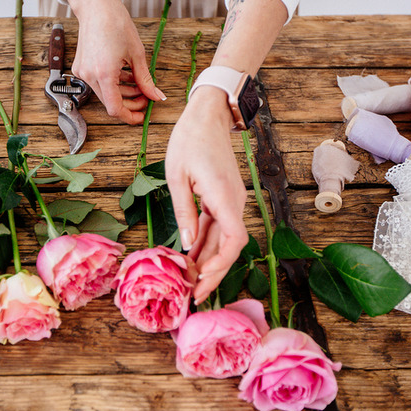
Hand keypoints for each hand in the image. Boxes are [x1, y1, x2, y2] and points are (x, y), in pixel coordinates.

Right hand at [63, 0, 165, 123]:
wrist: (96, 6)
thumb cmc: (115, 23)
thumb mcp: (137, 54)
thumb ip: (145, 80)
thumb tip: (156, 96)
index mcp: (104, 74)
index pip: (115, 109)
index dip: (130, 116)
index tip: (141, 116)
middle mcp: (89, 76)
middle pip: (111, 102)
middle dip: (130, 103)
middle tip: (146, 98)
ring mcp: (83, 72)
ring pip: (106, 93)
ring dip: (123, 93)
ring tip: (140, 84)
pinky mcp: (81, 67)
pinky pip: (100, 83)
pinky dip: (114, 83)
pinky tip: (126, 76)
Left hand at [165, 86, 249, 303]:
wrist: (207, 115)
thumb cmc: (189, 140)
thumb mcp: (176, 176)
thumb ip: (184, 212)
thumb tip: (186, 245)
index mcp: (223, 195)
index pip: (234, 240)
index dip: (221, 264)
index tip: (203, 279)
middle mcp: (233, 201)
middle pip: (230, 246)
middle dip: (214, 272)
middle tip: (194, 296)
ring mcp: (231, 200)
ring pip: (224, 239)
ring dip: (210, 260)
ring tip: (190, 282)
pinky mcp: (225, 198)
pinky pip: (219, 227)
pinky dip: (207, 244)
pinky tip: (192, 257)